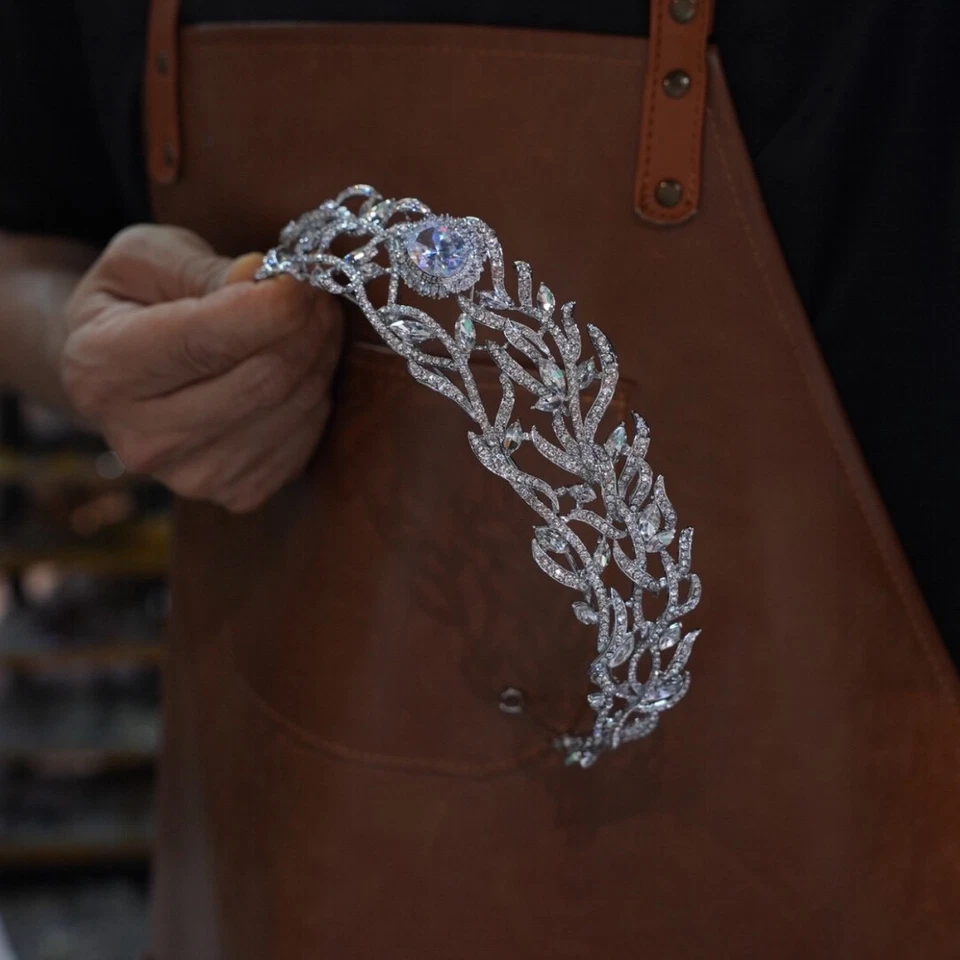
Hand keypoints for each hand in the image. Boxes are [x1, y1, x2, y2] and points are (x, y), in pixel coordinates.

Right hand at [59, 224, 342, 511]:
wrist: (123, 374)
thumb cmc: (135, 303)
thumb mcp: (146, 259)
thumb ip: (201, 268)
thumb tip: (260, 279)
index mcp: (102, 369)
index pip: (204, 343)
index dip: (270, 310)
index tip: (301, 278)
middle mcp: (142, 439)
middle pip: (260, 380)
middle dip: (306, 327)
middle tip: (318, 292)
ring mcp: (191, 477)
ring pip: (291, 409)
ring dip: (320, 357)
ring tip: (315, 320)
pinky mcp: (236, 494)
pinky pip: (304, 440)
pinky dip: (316, 396)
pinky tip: (303, 366)